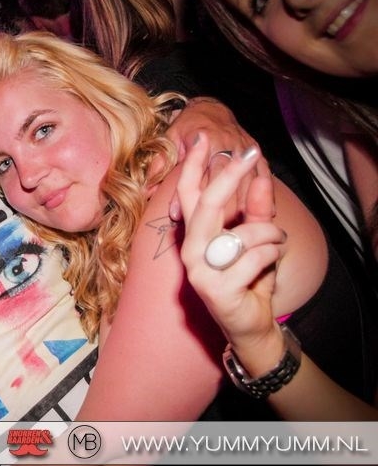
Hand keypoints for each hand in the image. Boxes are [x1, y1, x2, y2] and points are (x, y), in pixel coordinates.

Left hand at [165, 98, 268, 220]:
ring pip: (249, 181)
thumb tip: (147, 189)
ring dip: (244, 205)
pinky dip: (267, 196)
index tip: (177, 214)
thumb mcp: (170, 138)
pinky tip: (266, 215)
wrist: (212, 109)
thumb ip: (160, 163)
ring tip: (235, 229)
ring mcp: (246, 150)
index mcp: (206, 140)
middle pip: (227, 178)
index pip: (198, 171)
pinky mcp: (258, 155)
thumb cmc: (188, 126)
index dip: (187, 195)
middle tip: (210, 229)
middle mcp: (229, 145)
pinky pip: (264, 176)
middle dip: (219, 204)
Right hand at [176, 133, 284, 348]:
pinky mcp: (216, 288)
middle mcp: (191, 250)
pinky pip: (255, 257)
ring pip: (243, 233)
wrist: (250, 326)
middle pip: (208, 204)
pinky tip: (271, 263)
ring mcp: (200, 270)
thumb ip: (257, 212)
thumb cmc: (250, 280)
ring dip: (271, 235)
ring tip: (277, 243)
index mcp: (196, 235)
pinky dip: (272, 256)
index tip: (203, 139)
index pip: (188, 195)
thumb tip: (260, 179)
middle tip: (251, 154)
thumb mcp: (257, 240)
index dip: (194, 167)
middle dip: (230, 176)